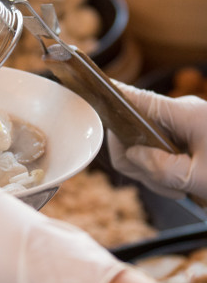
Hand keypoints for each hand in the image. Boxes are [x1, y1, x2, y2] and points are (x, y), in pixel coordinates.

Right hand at [107, 83, 206, 199]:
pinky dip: (164, 170)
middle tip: (163, 185)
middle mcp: (179, 112)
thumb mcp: (198, 177)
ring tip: (179, 189)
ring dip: (153, 171)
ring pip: (144, 144)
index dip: (109, 99)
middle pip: (132, 129)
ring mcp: (182, 123)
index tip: (86, 93)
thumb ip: (161, 169)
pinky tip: (180, 186)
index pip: (135, 99)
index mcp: (183, 113)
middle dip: (137, 161)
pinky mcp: (186, 134)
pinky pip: (160, 149)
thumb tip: (132, 155)